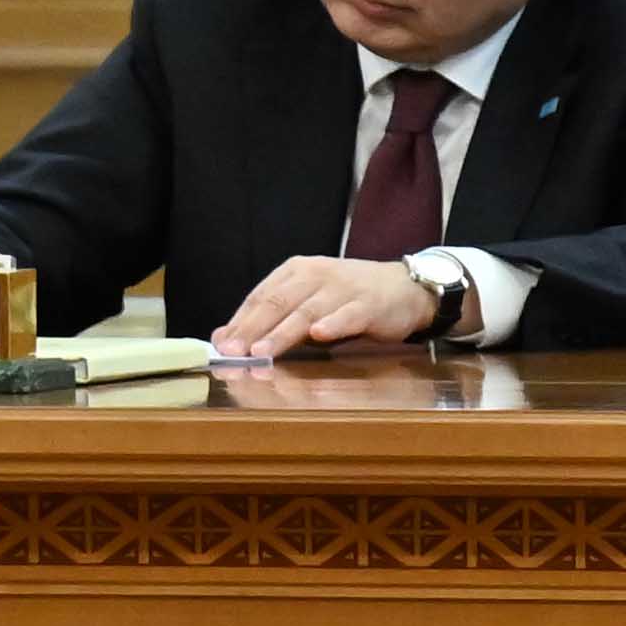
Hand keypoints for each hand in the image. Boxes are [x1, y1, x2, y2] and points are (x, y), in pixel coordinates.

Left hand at [211, 255, 442, 358]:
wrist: (406, 288)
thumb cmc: (349, 299)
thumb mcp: (306, 303)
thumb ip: (270, 320)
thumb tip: (224, 340)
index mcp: (296, 272)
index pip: (260, 298)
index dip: (239, 323)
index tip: (220, 347)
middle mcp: (317, 275)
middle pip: (278, 303)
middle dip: (252, 329)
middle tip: (233, 353)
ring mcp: (344, 288)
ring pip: (307, 311)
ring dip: (282, 333)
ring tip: (261, 352)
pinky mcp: (370, 304)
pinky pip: (348, 315)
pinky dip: (333, 324)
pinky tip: (319, 334)